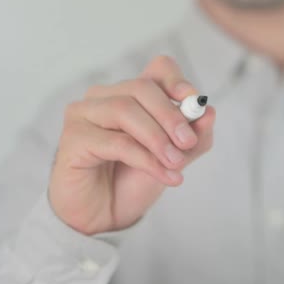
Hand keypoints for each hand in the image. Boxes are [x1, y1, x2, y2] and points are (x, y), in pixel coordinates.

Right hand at [48, 56, 214, 234]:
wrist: (106, 215)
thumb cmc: (135, 179)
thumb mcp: (175, 158)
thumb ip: (195, 138)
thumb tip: (209, 112)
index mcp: (132, 93)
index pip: (158, 69)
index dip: (177, 81)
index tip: (194, 104)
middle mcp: (105, 96)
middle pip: (142, 87)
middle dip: (170, 115)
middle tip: (188, 143)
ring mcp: (84, 114)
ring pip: (125, 110)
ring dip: (157, 138)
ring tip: (177, 163)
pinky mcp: (73, 139)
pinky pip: (115, 142)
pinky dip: (145, 159)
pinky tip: (165, 175)